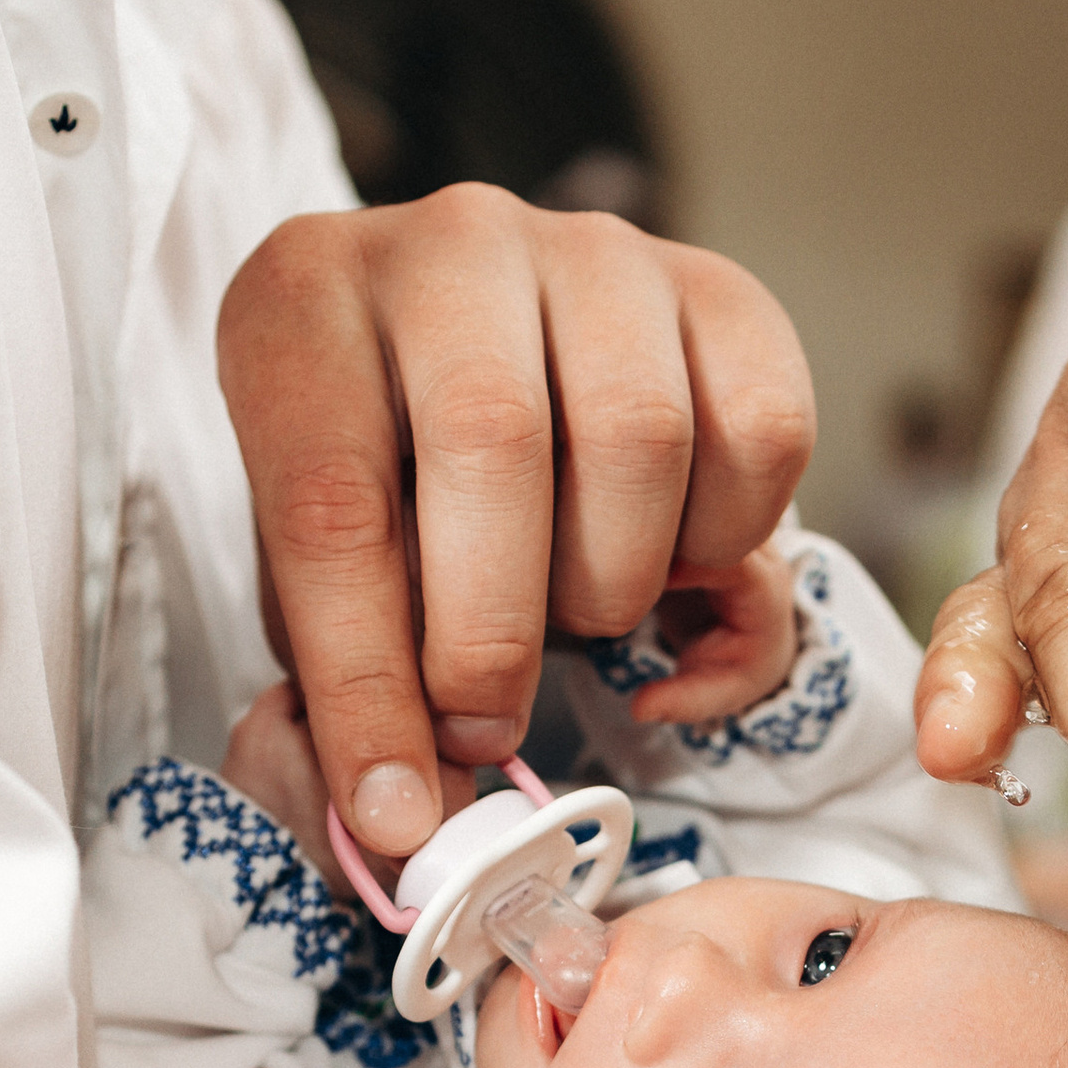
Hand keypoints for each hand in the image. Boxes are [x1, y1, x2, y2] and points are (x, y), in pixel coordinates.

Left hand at [220, 187, 814, 856]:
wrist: (488, 373)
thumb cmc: (396, 493)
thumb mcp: (333, 581)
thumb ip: (356, 686)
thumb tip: (415, 825)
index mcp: (304, 305)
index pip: (330, 501)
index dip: (368, 681)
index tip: (398, 807)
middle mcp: (451, 242)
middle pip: (493, 444)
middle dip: (493, 637)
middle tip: (486, 728)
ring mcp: (596, 253)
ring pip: (641, 440)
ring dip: (614, 582)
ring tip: (576, 610)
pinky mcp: (719, 291)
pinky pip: (763, 437)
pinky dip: (726, 541)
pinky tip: (666, 556)